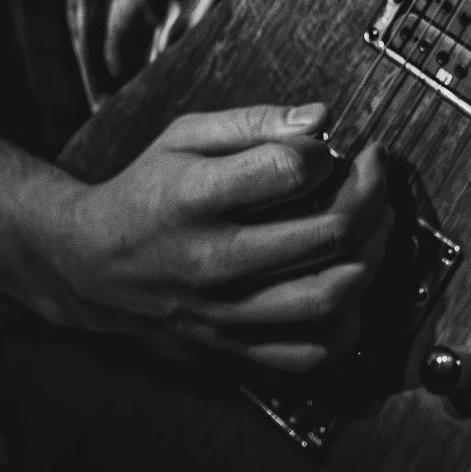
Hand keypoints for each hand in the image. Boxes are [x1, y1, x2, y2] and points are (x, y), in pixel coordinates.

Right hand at [44, 102, 391, 372]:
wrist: (91, 265)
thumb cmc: (145, 192)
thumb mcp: (184, 136)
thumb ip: (255, 121)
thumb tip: (321, 118)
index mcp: (196, 200)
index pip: (287, 171)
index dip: (325, 152)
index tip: (331, 146)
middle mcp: (213, 261)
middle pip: (323, 234)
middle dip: (368, 194)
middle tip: (374, 172)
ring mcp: (226, 312)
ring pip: (327, 296)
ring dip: (372, 254)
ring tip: (379, 221)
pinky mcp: (234, 347)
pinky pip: (309, 353)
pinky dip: (347, 323)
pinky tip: (351, 283)